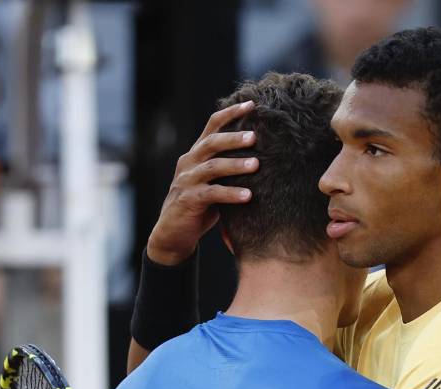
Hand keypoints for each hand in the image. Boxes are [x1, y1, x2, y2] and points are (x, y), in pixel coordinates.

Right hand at [146, 101, 258, 264]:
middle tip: (255, 136)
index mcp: (197, 154)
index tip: (252, 104)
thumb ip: (230, 167)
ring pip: (212, 167)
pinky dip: (230, 194)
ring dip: (235, 165)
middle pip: (211, 142)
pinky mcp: (187, 201)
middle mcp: (189, 163)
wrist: (173, 233)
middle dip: (233, 137)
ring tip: (256, 165)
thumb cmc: (201, 206)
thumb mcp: (215, 181)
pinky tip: (248, 196)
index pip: (212, 125)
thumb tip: (266, 155)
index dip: (230, 113)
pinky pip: (211, 194)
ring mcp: (186, 181)